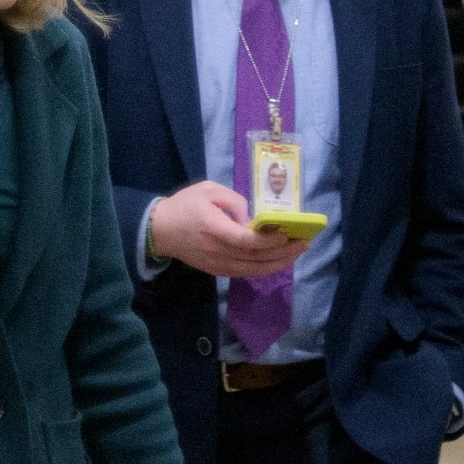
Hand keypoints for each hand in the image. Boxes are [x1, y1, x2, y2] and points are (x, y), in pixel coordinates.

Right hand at [148, 182, 310, 279]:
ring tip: (298, 253)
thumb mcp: (208, 190)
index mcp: (213, 228)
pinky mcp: (217, 271)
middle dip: (283, 252)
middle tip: (304, 243)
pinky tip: (279, 260)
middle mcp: (217, 251)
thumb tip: (253, 220)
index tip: (286, 234)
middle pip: (255, 258)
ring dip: (279, 263)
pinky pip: (246, 273)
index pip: (245, 241)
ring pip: (253, 270)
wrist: (159, 230)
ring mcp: (217, 264)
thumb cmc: (185, 205)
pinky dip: (265, 269)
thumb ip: (234, 201)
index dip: (268, 241)